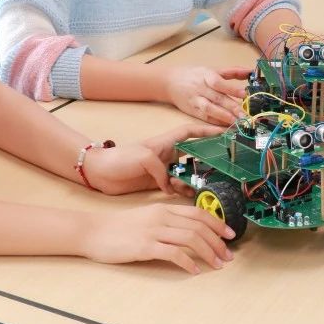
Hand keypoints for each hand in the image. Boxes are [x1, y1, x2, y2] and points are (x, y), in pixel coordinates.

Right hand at [80, 203, 235, 273]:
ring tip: (217, 265)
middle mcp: (162, 217)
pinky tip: (194, 271)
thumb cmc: (118, 227)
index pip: (198, 213)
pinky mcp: (145, 246)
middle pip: (199, 227)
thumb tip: (187, 232)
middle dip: (218, 242)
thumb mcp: (145, 217)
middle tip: (228, 256)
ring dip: (209, 253)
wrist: (93, 231)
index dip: (218, 224)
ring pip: (191, 239)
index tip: (230, 235)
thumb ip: (165, 221)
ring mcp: (154, 231)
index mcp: (163, 208)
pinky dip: (188, 262)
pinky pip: (173, 254)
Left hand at [83, 124, 223, 195]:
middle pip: (194, 153)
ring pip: (187, 173)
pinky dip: (183, 190)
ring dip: (196, 178)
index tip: (224, 132)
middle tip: (221, 166)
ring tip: (203, 184)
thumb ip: (162, 169)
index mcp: (165, 142)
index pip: (190, 132)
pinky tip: (184, 193)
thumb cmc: (119, 158)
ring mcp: (162, 169)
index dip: (207, 130)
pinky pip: (176, 186)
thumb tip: (171, 185)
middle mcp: (166, 154)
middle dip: (208, 159)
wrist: (99, 173)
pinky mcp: (157, 183)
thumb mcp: (143, 158)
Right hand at [163, 66, 248, 123]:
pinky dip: (216, 123)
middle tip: (245, 115)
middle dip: (232, 107)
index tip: (244, 94)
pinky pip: (205, 118)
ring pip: (210, 110)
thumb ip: (232, 71)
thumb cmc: (194, 74)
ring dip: (224, 117)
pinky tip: (226, 126)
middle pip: (217, 98)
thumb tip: (251, 71)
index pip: (219, 82)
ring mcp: (195, 101)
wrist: (170, 82)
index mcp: (206, 75)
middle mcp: (200, 88)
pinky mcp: (192, 111)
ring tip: (236, 122)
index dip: (231, 88)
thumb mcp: (212, 69)